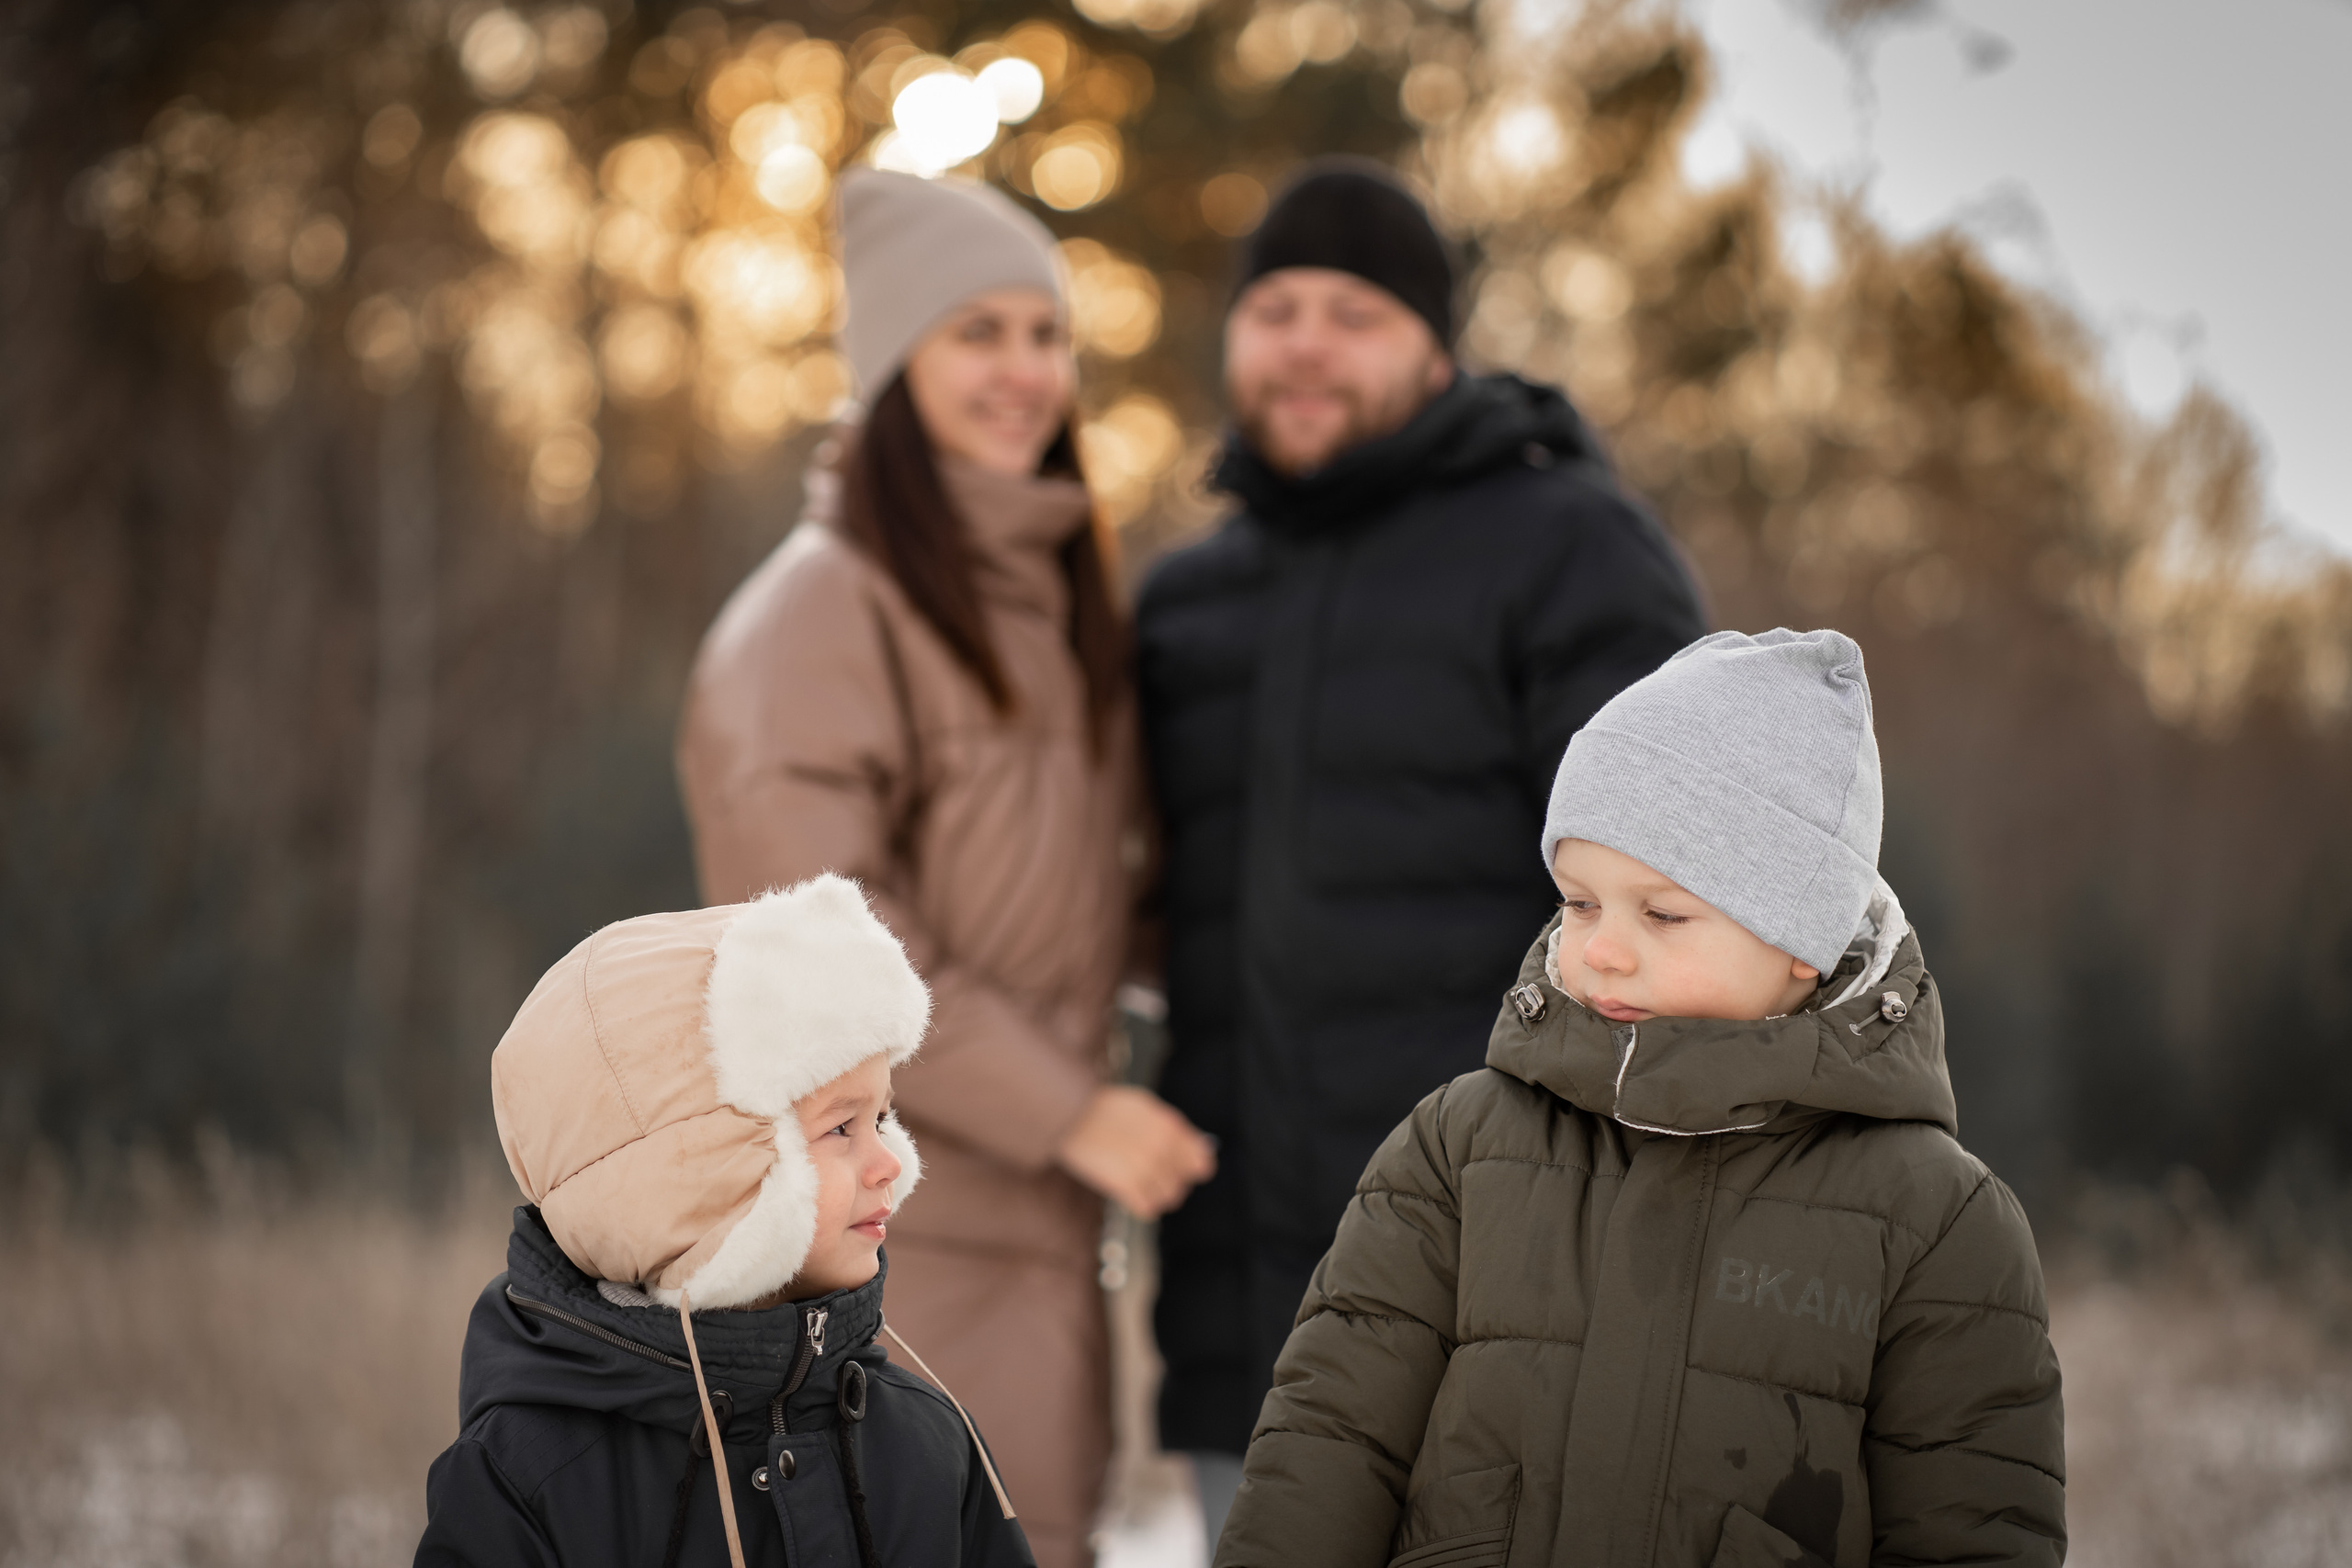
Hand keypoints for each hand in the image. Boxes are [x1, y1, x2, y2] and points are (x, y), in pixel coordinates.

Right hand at [1055, 1085, 1216, 1218]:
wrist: (1071, 1114)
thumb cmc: (1105, 1108)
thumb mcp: (1146, 1106)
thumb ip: (1173, 1129)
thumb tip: (1199, 1149)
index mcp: (1170, 1127)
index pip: (1202, 1165)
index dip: (1189, 1170)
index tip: (1178, 1170)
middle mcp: (1162, 1149)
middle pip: (1182, 1184)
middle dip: (1168, 1182)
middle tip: (1149, 1175)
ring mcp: (1145, 1168)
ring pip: (1168, 1199)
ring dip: (1154, 1194)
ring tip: (1137, 1183)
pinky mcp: (1125, 1185)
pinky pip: (1147, 1209)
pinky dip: (1140, 1205)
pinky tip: (1129, 1193)